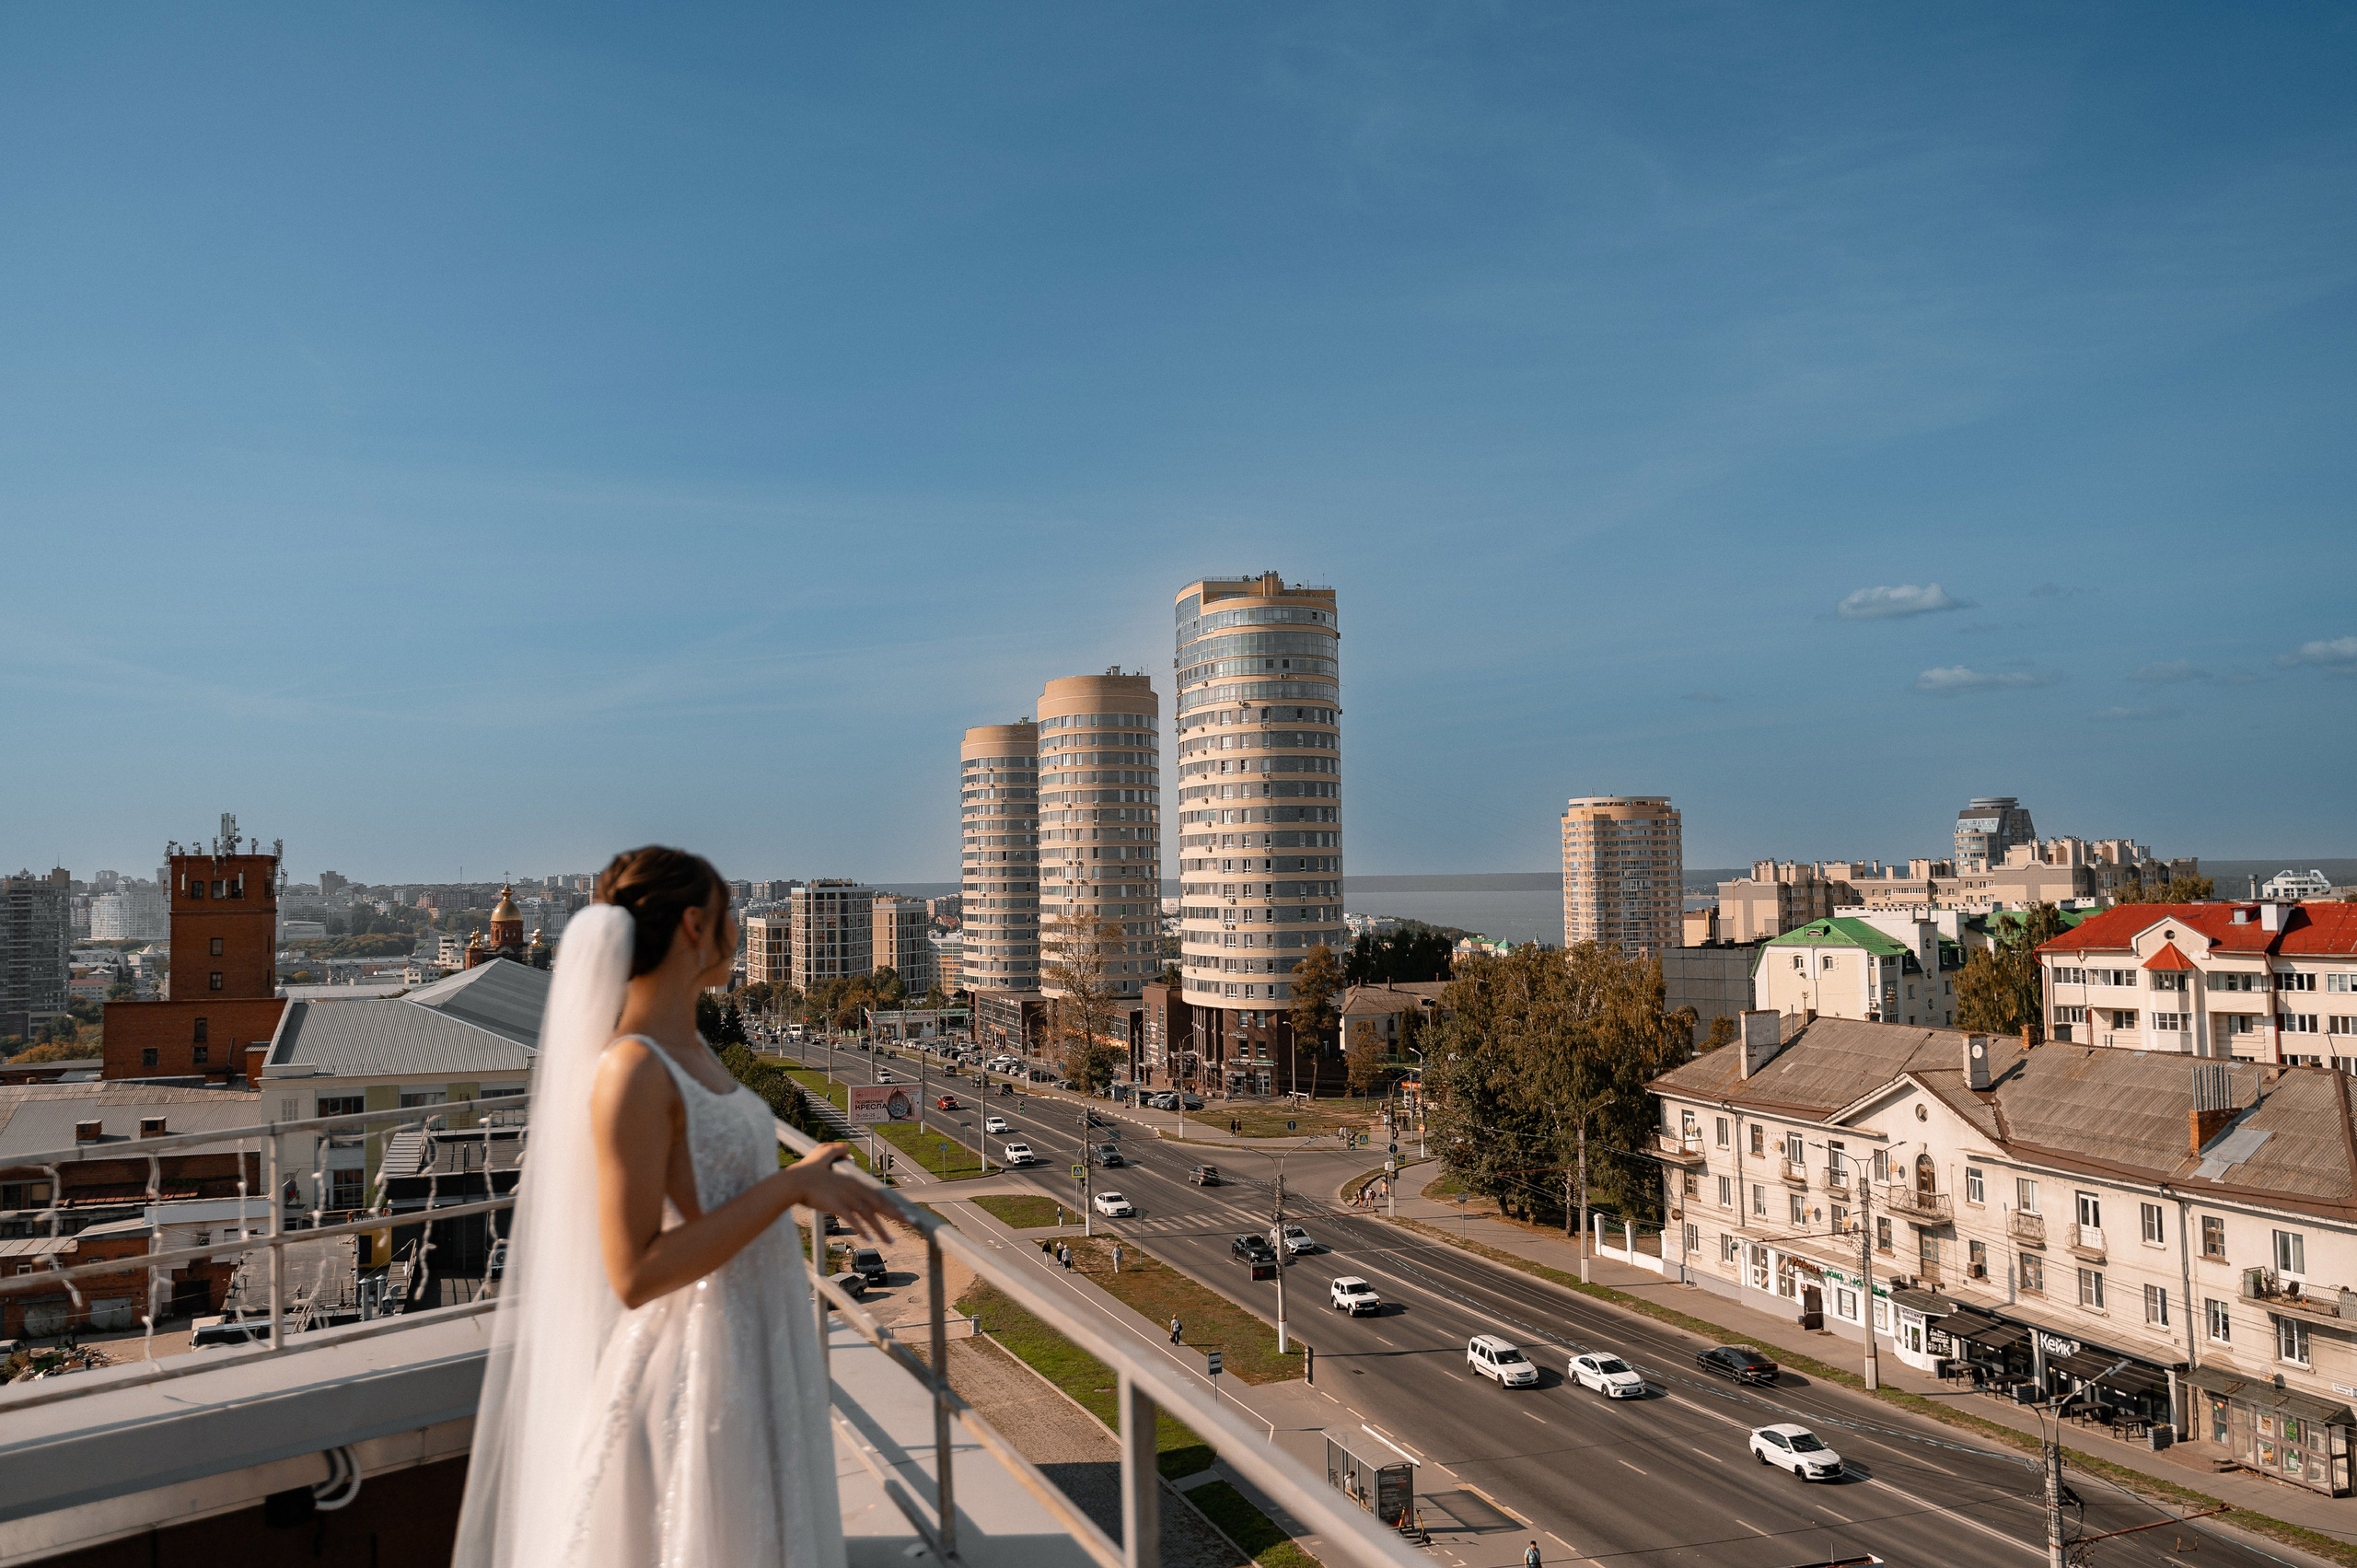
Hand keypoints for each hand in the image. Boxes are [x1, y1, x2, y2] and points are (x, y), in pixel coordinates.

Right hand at [787, 1142, 901, 1242]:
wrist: (792, 1181)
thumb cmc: (806, 1171)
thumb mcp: (824, 1156)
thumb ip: (838, 1152)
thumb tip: (849, 1151)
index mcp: (852, 1181)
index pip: (877, 1194)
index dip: (891, 1204)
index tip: (903, 1213)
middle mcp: (853, 1188)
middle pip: (879, 1203)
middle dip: (896, 1214)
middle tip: (911, 1223)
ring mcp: (845, 1197)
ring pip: (868, 1214)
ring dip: (881, 1229)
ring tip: (890, 1241)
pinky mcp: (835, 1205)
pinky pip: (852, 1219)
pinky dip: (862, 1229)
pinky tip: (869, 1239)